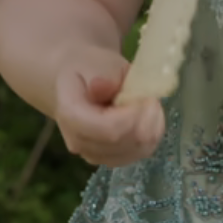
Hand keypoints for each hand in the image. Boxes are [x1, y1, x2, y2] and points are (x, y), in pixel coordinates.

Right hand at [52, 50, 166, 166]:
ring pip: (136, 151)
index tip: (148, 98)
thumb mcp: (97, 62)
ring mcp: (94, 155)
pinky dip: (152, 135)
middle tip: (151, 98)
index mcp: (70, 115)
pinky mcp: (111, 160)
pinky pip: (141, 153)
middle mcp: (78, 142)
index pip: (107, 129)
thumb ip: (104, 74)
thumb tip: (102, 87)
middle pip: (123, 143)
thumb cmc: (88, 69)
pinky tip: (147, 117)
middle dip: (147, 121)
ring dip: (152, 127)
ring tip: (147, 105)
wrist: (78, 83)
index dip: (133, 117)